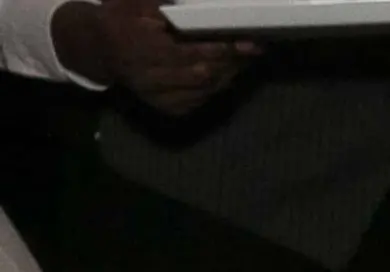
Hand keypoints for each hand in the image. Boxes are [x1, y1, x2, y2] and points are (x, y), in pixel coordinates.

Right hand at [52, 0, 255, 116]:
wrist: (99, 48)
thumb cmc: (121, 18)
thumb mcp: (135, 3)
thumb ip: (165, 7)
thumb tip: (199, 7)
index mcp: (139, 49)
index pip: (186, 53)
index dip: (217, 49)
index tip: (242, 41)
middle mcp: (149, 78)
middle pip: (201, 74)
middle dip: (231, 61)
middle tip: (253, 47)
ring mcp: (159, 97)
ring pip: (205, 90)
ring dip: (230, 73)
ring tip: (247, 56)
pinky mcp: (168, 108)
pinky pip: (202, 99)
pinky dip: (218, 85)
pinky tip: (229, 70)